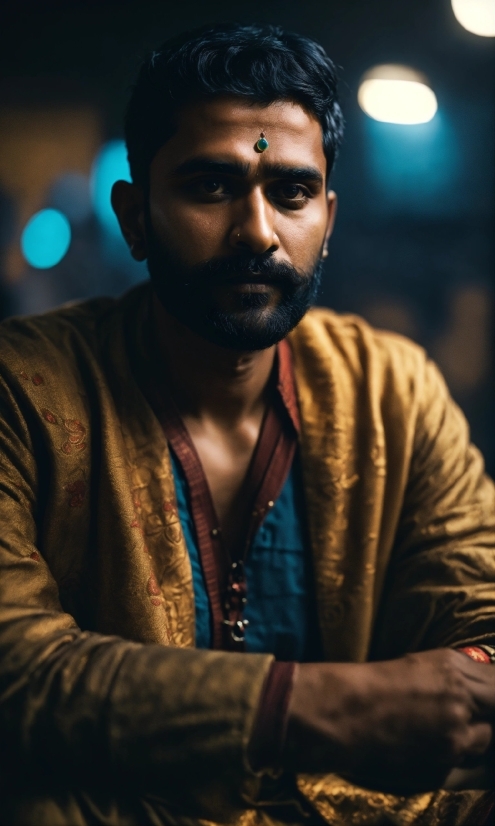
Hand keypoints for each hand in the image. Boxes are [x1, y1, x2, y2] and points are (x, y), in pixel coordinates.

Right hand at [283, 649, 494, 791]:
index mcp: (452, 666)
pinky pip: (465, 760)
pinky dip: (455, 755)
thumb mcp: (418, 665)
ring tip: (442, 730)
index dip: (494, 692)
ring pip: (486, 739)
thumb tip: (479, 689)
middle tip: (470, 716)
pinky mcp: (445, 762)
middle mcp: (460, 697)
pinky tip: (429, 745)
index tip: (488, 697)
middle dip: (488, 713)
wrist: (342, 714)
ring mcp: (455, 733)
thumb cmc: (370, 684)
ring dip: (472, 735)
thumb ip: (455, 677)